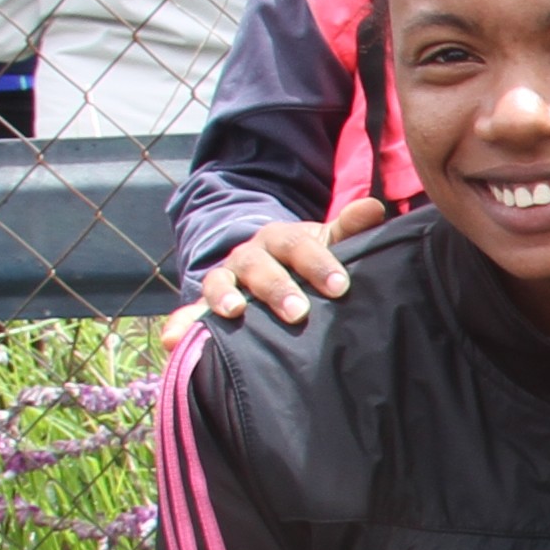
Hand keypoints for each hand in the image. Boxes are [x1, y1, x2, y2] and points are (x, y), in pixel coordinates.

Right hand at [192, 198, 385, 330]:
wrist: (271, 264)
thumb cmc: (307, 259)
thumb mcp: (328, 242)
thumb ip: (350, 229)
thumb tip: (375, 208)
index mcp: (281, 239)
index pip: (298, 246)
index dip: (318, 264)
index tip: (340, 286)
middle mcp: (250, 256)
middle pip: (260, 267)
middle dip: (277, 288)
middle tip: (298, 312)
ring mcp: (227, 279)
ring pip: (220, 284)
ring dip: (224, 298)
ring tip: (233, 313)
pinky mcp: (209, 304)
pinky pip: (191, 313)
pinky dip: (182, 326)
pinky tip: (174, 341)